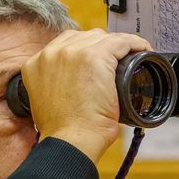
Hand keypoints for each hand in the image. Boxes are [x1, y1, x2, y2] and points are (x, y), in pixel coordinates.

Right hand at [21, 29, 150, 163]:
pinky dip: (135, 43)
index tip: (101, 57)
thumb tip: (75, 85)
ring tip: (133, 55)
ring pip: (103, 38)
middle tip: (119, 61)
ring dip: (119, 45)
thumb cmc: (63, 131)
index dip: (87, 48)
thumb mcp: (48, 102)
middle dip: (103, 46)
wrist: (70, 141)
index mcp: (36, 63)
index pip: (66, 43)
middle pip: (85, 37)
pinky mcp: (94, 57)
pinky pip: (121, 42)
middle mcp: (52, 53)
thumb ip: (55, 85)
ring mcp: (72, 53)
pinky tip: (143, 49)